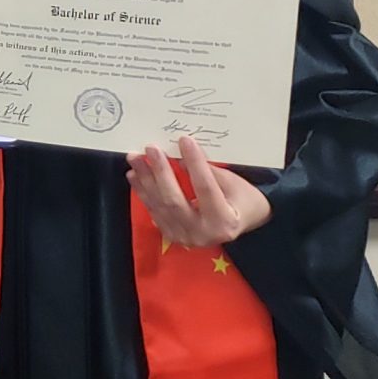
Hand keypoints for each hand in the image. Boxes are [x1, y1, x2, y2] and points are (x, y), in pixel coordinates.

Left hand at [127, 136, 269, 249]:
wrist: (236, 224)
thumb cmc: (242, 200)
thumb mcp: (234, 184)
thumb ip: (209, 172)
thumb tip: (181, 155)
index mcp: (224, 222)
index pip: (205, 188)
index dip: (194, 163)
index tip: (184, 141)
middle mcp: (203, 234)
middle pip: (174, 200)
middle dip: (160, 172)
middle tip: (151, 149)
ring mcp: (185, 237)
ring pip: (160, 206)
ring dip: (144, 180)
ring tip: (135, 159)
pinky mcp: (172, 235)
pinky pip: (154, 211)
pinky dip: (143, 191)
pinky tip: (135, 175)